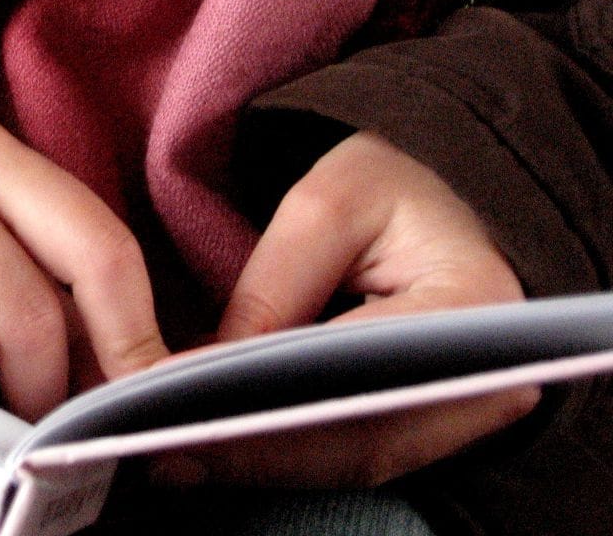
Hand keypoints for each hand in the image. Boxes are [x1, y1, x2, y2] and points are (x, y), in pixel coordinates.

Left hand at [157, 130, 538, 487]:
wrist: (433, 213)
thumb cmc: (386, 194)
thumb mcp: (328, 204)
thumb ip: (274, 283)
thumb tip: (215, 370)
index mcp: (475, 306)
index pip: (362, 371)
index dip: (274, 397)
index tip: (190, 400)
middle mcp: (488, 380)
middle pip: (358, 438)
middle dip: (256, 446)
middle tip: (168, 443)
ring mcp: (462, 415)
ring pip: (348, 461)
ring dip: (259, 462)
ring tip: (174, 454)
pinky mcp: (424, 429)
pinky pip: (347, 458)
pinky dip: (278, 459)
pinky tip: (212, 453)